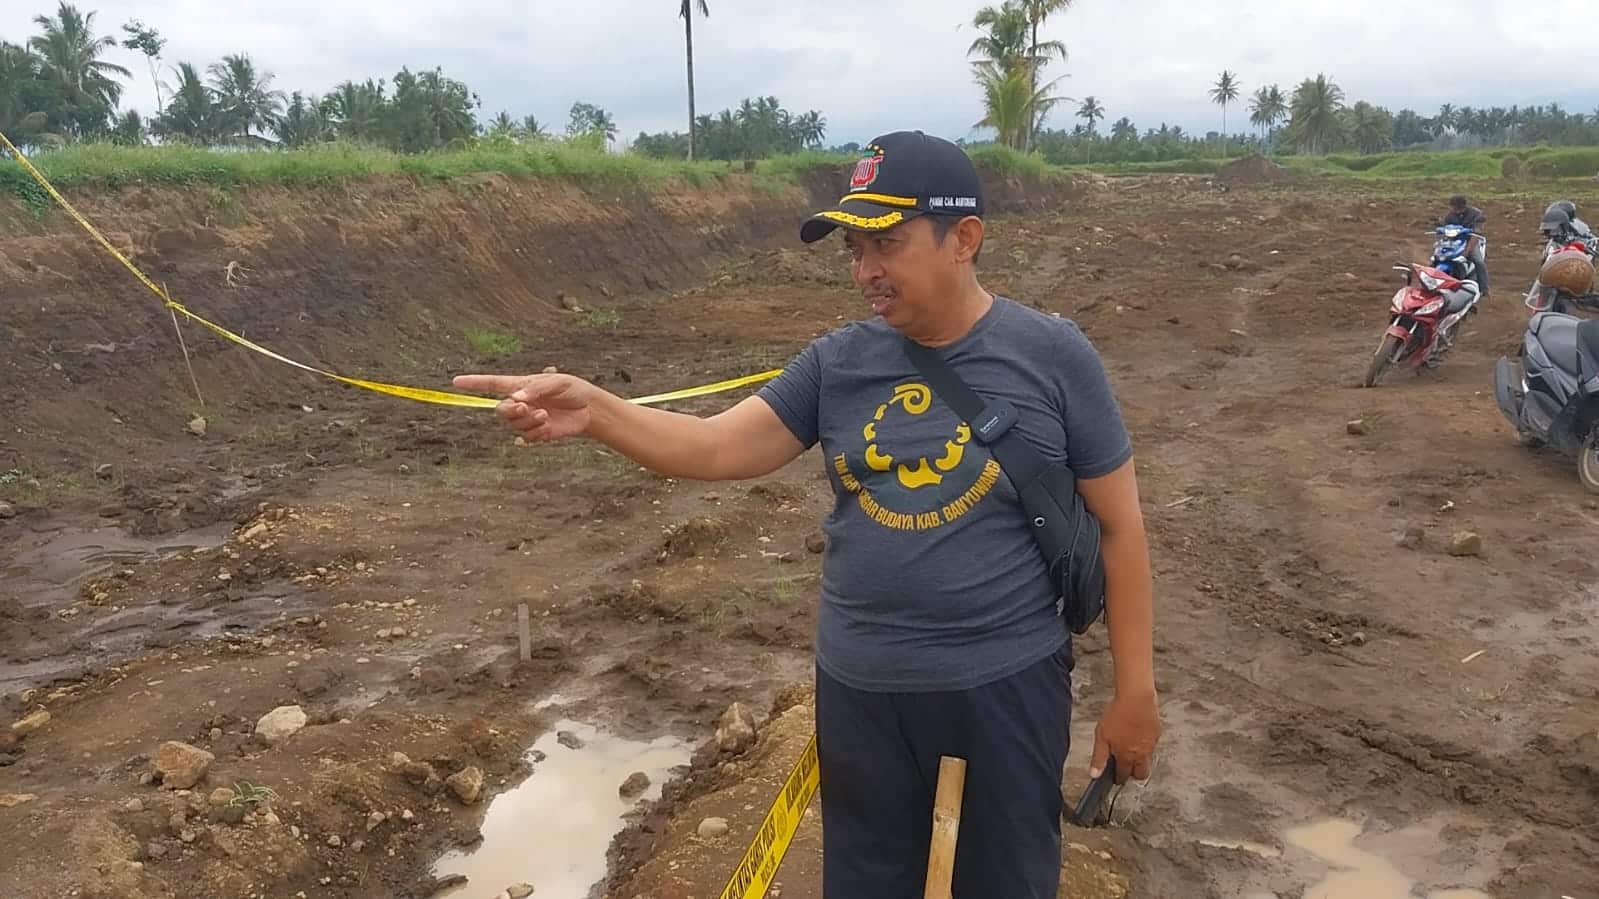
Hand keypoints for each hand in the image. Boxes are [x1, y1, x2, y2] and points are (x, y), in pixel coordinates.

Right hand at [452, 373, 597, 441]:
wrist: (589, 409)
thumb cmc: (572, 389)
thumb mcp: (556, 382)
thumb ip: (535, 388)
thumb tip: (516, 398)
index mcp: (521, 385)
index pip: (492, 384)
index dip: (474, 383)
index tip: (456, 382)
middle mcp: (521, 403)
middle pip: (500, 410)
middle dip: (510, 411)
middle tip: (527, 408)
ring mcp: (528, 419)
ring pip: (513, 425)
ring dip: (527, 421)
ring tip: (545, 416)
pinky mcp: (537, 433)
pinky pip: (526, 437)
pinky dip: (536, 433)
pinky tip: (548, 426)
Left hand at [1090, 689, 1160, 783]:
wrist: (1137, 698)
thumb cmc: (1118, 714)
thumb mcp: (1101, 736)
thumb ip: (1099, 757)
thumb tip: (1095, 774)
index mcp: (1126, 756)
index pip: (1124, 775)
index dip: (1119, 778)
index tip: (1116, 777)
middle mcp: (1141, 754)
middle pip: (1141, 774)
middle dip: (1134, 774)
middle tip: (1126, 767)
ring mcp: (1151, 744)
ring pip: (1148, 759)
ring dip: (1140, 759)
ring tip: (1130, 747)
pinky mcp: (1157, 733)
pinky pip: (1152, 744)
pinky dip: (1145, 744)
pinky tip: (1138, 734)